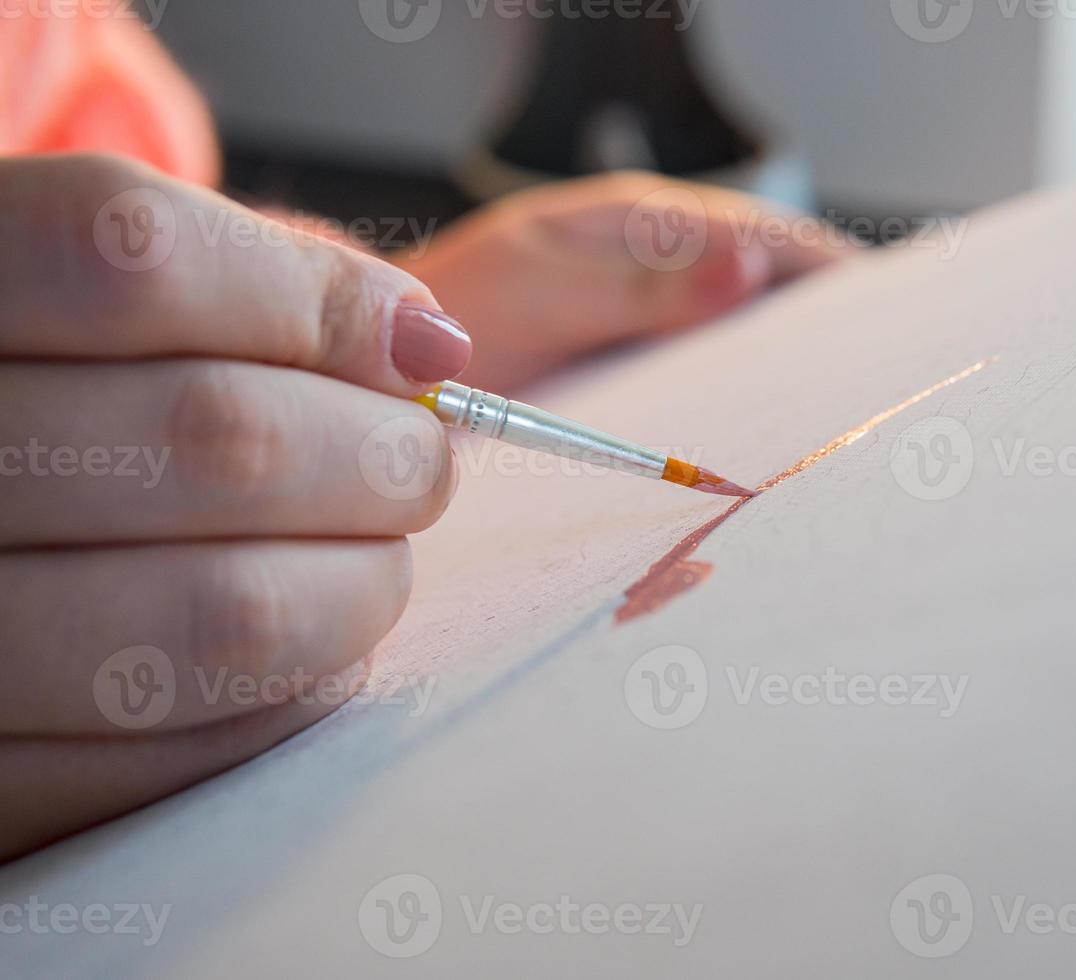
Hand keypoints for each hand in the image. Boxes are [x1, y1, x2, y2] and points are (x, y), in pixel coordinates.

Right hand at [0, 154, 470, 860]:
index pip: (135, 254)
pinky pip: (201, 754)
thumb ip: (385, 267)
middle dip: (380, 458)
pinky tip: (301, 638)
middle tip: (412, 465)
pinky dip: (306, 694)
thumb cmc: (138, 395)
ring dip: (362, 585)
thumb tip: (599, 299)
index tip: (416, 346)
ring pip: (224, 615)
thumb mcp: (211, 293)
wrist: (6, 538)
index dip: (312, 299)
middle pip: (214, 438)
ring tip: (367, 556)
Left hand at [399, 171, 851, 391]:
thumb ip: (640, 283)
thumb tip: (749, 268)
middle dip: (824, 329)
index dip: (830, 269)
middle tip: (879, 381)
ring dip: (784, 379)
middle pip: (768, 290)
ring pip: (742, 344)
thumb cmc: (454, 313)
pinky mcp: (639, 377)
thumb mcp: (540, 287)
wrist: (386, 373)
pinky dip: (737, 415)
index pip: (764, 235)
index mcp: (643, 224)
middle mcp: (659, 268)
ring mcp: (651, 323)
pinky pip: (705, 390)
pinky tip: (757, 448)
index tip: (889, 309)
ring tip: (836, 422)